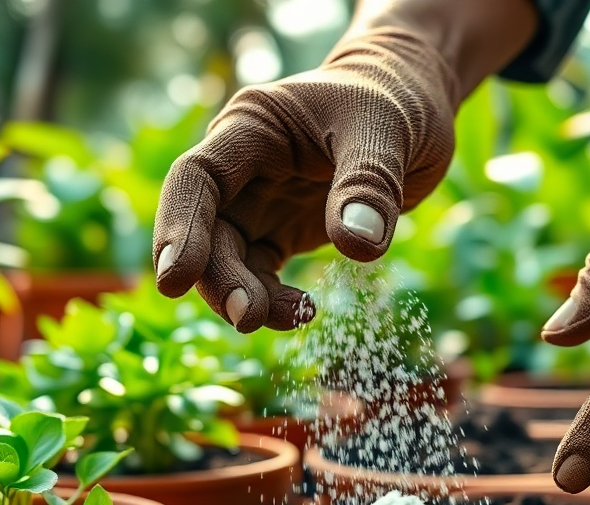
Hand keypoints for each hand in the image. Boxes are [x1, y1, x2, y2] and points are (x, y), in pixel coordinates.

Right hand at [151, 28, 456, 332]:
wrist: (413, 105)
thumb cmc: (394, 102)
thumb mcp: (387, 131)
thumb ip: (369, 184)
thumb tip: (358, 246)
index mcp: (251, 126)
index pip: (197, 179)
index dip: (181, 227)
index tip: (175, 281)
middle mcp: (242, 167)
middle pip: (208, 229)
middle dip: (219, 278)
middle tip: (247, 318)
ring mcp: (259, 201)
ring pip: (230, 259)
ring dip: (248, 295)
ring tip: (296, 317)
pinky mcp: (282, 230)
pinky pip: (262, 273)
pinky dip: (275, 299)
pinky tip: (304, 312)